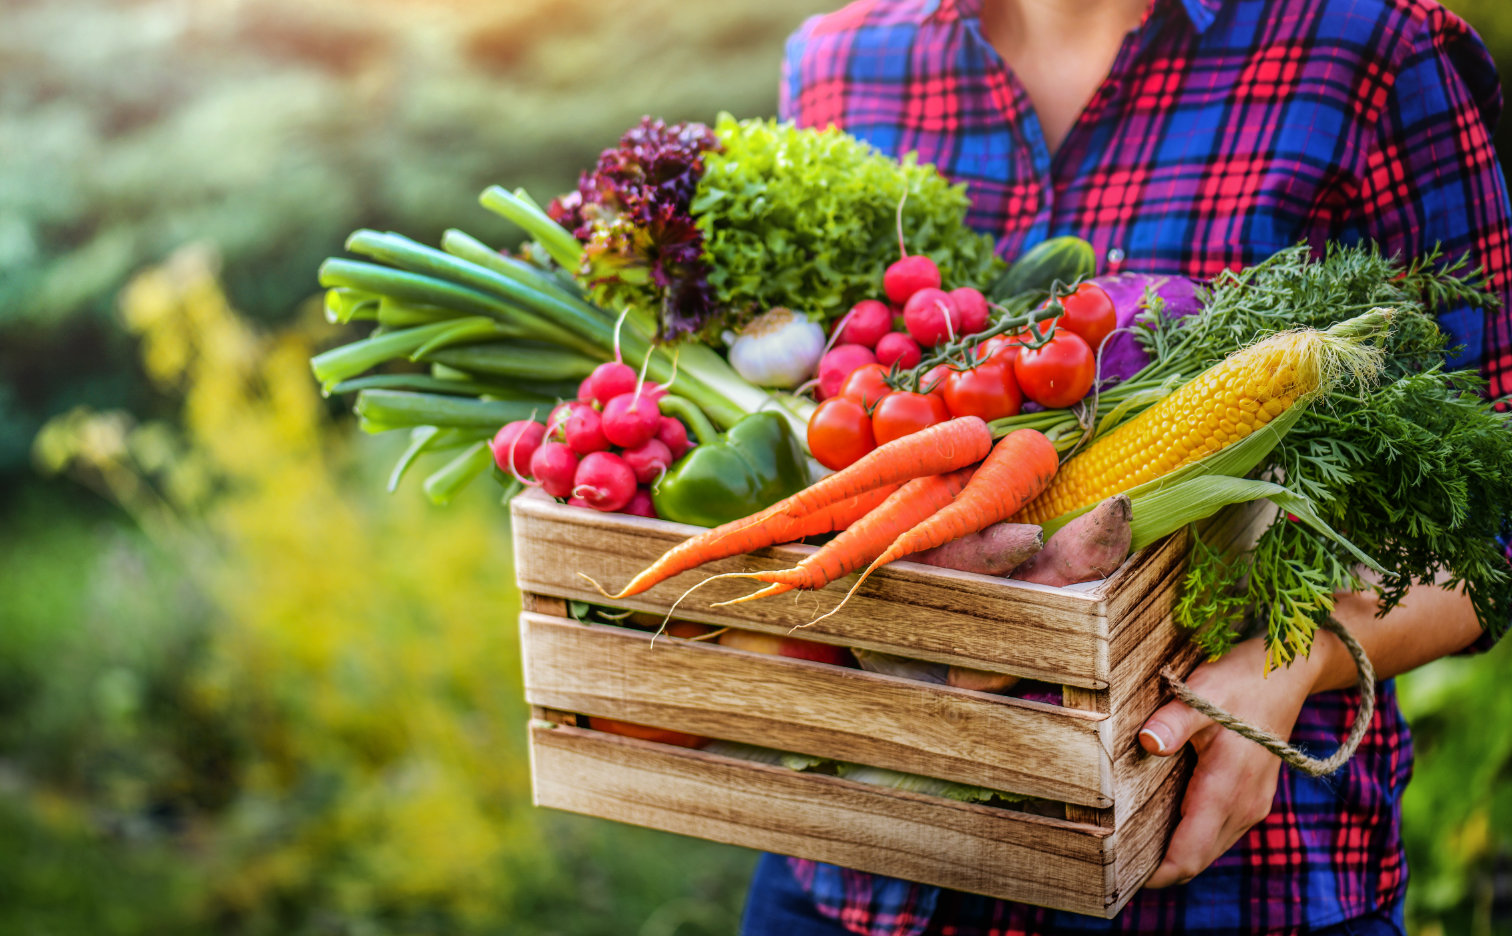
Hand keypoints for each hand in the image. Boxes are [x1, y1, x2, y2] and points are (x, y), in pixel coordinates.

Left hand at [1138, 634, 1329, 888]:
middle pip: (1196, 860)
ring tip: (1129, 844)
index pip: (1189, 855)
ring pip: (1207, 848)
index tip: (1118, 876)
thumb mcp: (1202, 694)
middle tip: (1113, 862)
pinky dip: (1191, 836)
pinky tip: (1161, 819)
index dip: (1156, 873)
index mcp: (1227, 790)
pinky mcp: (1252, 797)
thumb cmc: (1241, 682)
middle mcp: (1243, 807)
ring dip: (1176, 852)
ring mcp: (1251, 804)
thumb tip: (1147, 743)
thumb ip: (1173, 722)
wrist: (1287, 675)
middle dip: (1159, 867)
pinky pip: (1217, 831)